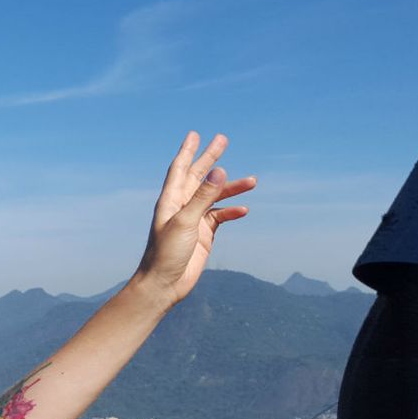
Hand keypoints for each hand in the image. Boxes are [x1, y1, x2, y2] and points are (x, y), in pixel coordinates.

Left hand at [135, 132, 256, 306]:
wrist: (164, 284)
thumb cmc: (166, 254)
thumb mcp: (185, 222)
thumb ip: (203, 197)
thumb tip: (218, 171)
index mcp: (170, 201)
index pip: (180, 170)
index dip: (187, 151)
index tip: (195, 134)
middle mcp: (181, 207)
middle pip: (198, 177)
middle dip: (210, 158)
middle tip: (223, 140)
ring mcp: (193, 220)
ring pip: (214, 197)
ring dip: (231, 188)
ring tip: (253, 180)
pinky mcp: (203, 235)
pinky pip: (220, 217)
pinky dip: (232, 212)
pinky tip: (243, 210)